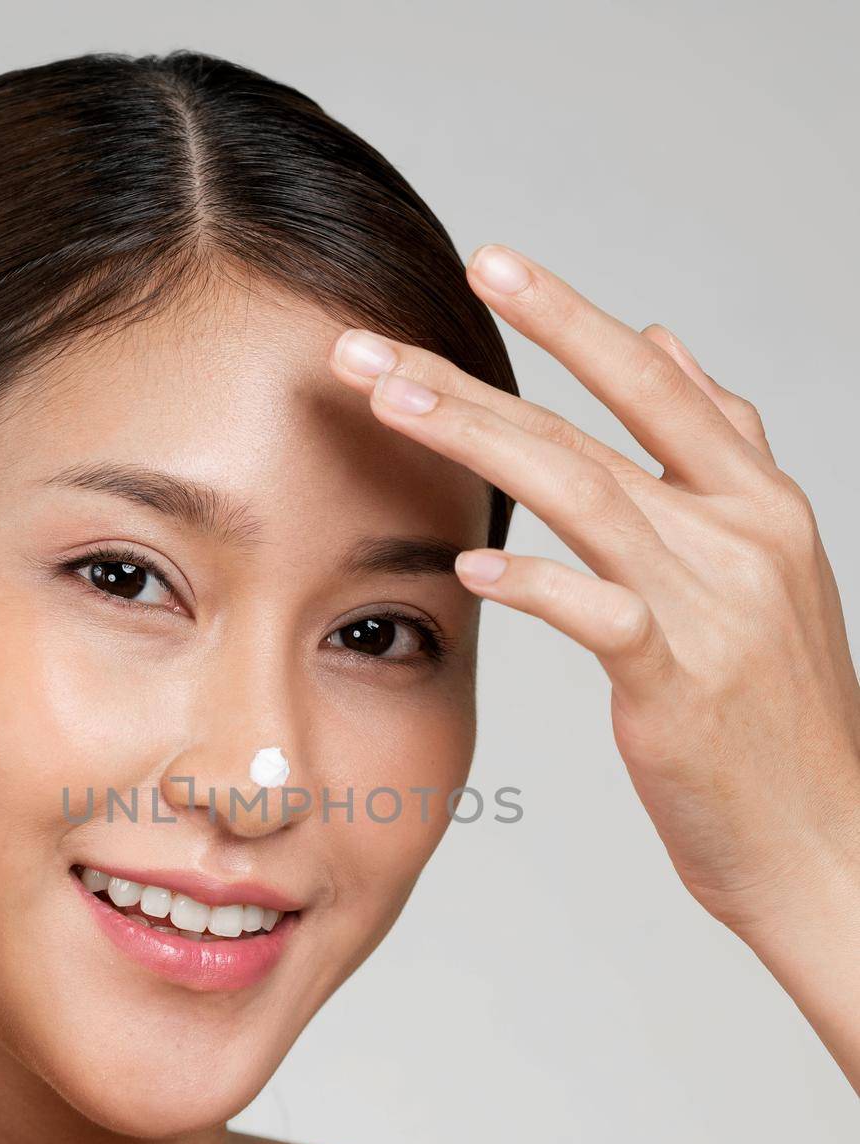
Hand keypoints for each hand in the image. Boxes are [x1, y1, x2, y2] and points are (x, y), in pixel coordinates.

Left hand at [327, 243, 859, 941]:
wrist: (827, 839)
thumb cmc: (779, 714)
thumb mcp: (770, 562)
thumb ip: (720, 450)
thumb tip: (670, 343)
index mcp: (761, 500)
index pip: (655, 381)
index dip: (570, 316)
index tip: (491, 264)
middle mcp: (741, 534)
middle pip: (589, 428)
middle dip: (471, 375)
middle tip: (370, 344)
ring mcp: (713, 605)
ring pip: (581, 493)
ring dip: (474, 440)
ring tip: (386, 402)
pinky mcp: (680, 684)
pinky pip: (598, 614)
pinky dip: (532, 586)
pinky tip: (467, 565)